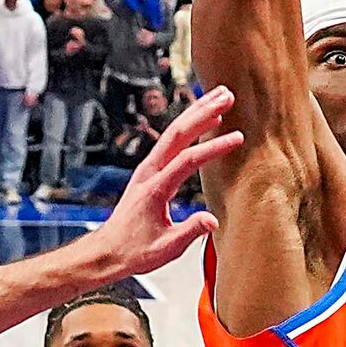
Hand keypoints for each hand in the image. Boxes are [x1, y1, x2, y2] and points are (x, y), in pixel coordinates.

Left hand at [79, 86, 241, 273]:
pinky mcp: (151, 169)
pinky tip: (203, 118)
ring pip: (174, 132)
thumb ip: (189, 232)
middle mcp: (149, 172)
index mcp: (155, 189)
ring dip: (196, 111)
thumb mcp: (165, 248)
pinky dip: (188, 124)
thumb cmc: (134, 250)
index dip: (213, 148)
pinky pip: (171, 140)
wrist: (109, 250)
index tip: (236, 138)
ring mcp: (149, 168)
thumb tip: (212, 221)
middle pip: (178, 133)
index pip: (187, 161)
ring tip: (220, 95)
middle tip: (227, 96)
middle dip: (203, 112)